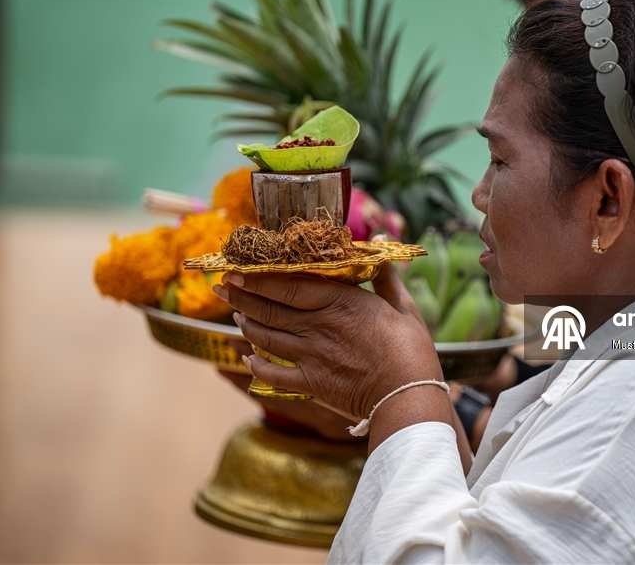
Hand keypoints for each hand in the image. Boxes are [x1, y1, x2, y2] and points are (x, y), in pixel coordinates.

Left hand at [215, 261, 450, 446]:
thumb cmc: (411, 350)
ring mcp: (311, 356)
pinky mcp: (311, 384)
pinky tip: (249, 359)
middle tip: (223, 287)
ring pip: (267, 337)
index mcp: (340, 302)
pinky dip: (257, 365)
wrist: (406, 396)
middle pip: (270, 309)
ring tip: (237, 315)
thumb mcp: (403, 307)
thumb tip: (378, 238)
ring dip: (247, 325)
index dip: (259, 278)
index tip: (239, 270)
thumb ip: (384, 275)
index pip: (289, 286)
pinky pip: (274, 374)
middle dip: (242, 296)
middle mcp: (319, 326)